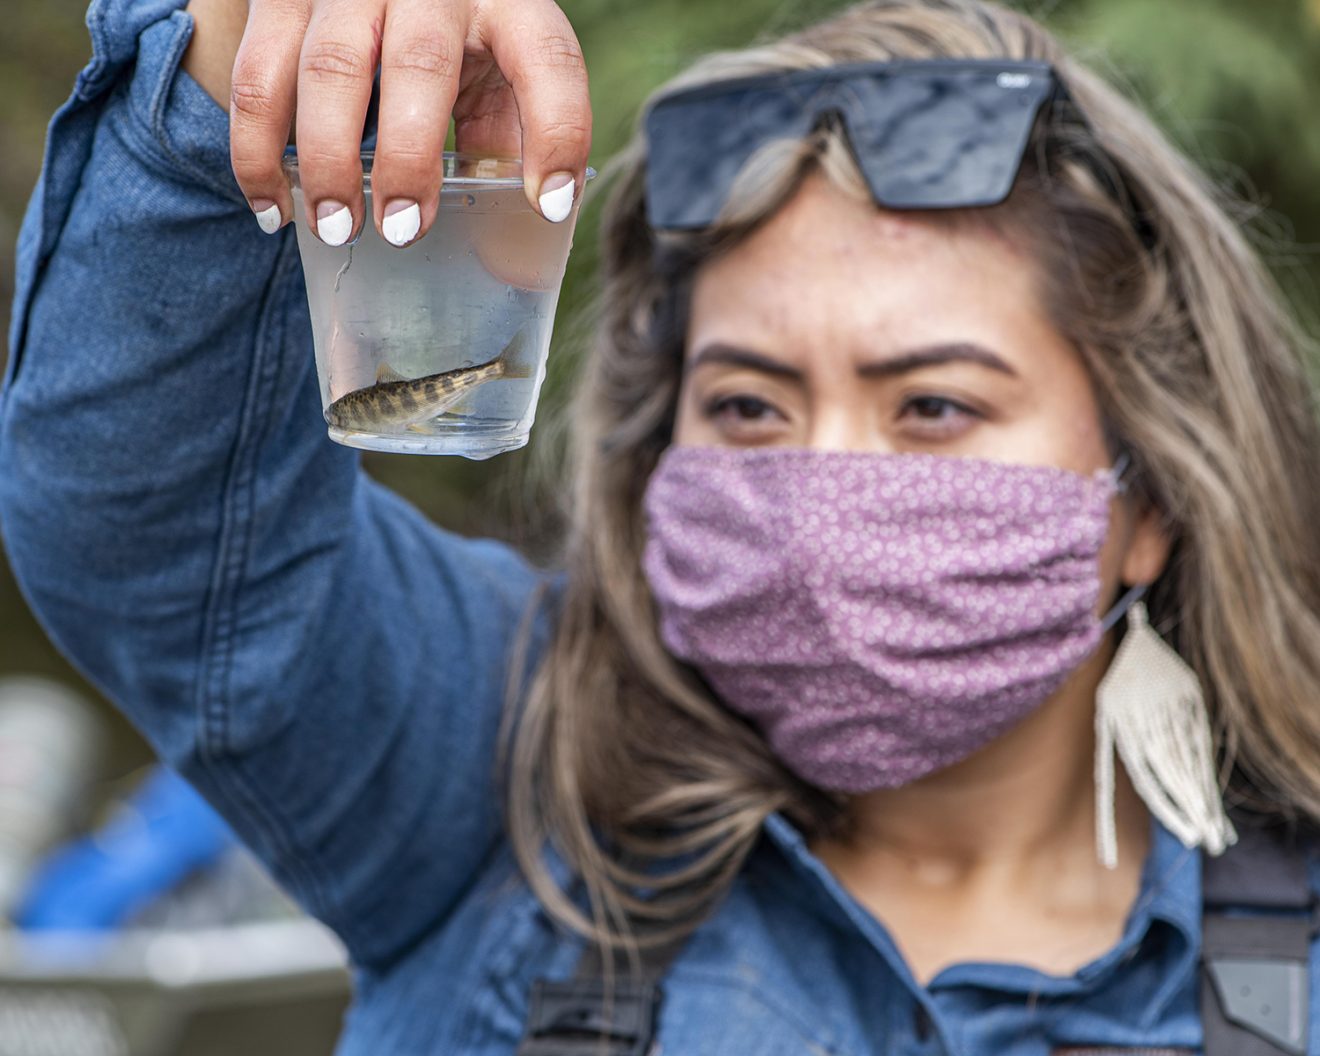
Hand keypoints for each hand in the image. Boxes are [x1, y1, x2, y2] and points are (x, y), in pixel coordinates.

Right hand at [184, 0, 590, 244]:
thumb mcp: (496, 85)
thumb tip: (510, 271)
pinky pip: (257, 75)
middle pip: (419, 65)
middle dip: (408, 158)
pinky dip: (257, 150)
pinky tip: (273, 208)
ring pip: (327, 69)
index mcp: (507, 6)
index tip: (548, 205)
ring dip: (325, 160)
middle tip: (401, 232)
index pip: (548, 63)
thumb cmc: (455, 48)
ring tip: (335, 229)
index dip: (556, 135)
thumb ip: (507, 157)